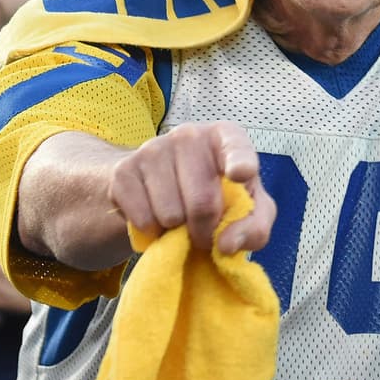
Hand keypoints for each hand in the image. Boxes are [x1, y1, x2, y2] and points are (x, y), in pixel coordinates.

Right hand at [109, 121, 276, 253]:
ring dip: (177, 232)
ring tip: (180, 222)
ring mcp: (153, 148)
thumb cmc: (219, 196)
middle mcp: (190, 134)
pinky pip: (142, 219)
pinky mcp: (124, 170)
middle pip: (202, 201)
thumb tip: (226, 244)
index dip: (240, 163)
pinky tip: (157, 218)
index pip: (237, 148)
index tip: (240, 175)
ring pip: (170, 214)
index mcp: (227, 136)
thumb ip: (254, 228)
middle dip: (205, 232)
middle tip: (203, 236)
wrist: (161, 189)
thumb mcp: (250, 211)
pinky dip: (152, 232)